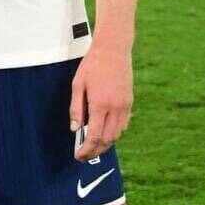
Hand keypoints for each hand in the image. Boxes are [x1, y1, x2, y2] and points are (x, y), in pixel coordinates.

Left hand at [70, 42, 132, 160]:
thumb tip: (75, 129)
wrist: (113, 49)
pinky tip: (105, 130)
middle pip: (107, 140)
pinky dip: (115, 132)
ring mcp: (125, 105)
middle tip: (85, 154)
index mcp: (100, 105)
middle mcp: (115, 108)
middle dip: (96, 151)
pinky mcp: (130, 101)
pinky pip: (124, 124)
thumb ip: (76, 109)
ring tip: (94, 145)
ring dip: (106, 143)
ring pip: (117, 134)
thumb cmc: (93, 65)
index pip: (94, 137)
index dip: (86, 150)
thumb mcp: (78, 85)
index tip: (78, 155)